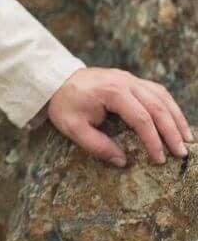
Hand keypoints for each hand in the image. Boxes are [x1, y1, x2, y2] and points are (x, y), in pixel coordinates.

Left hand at [47, 66, 192, 166]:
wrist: (56, 80)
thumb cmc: (64, 104)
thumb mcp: (72, 128)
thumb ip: (96, 145)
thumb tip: (122, 162)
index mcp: (112, 92)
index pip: (141, 118)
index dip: (153, 140)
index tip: (160, 159)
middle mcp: (126, 82)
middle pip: (157, 107)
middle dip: (172, 131)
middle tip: (181, 152)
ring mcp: (130, 78)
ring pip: (162, 97)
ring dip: (176, 118)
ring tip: (186, 139)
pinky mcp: (131, 79)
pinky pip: (157, 91)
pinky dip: (169, 107)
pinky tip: (175, 121)